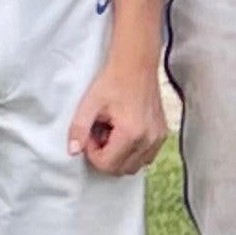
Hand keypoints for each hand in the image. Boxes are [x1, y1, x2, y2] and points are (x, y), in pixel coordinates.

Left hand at [67, 52, 165, 176]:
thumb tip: (73, 150)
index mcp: (131, 133)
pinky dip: (133, 152)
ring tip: (112, 134)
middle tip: (100, 134)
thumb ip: (79, 128)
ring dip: (119, 156)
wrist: (136, 64)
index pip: (107, 165)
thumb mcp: (90, 103)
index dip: (93, 153)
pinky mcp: (162, 134)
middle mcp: (148, 139)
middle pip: (121, 169)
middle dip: (106, 157)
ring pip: (134, 166)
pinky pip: (146, 156)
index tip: (91, 134)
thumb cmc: (114, 81)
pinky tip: (125, 133)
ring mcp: (158, 137)